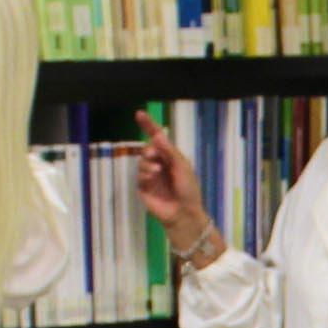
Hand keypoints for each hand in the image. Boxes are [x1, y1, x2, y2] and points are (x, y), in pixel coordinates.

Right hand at [132, 110, 207, 249]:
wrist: (184, 213)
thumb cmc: (188, 190)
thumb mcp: (182, 167)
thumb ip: (169, 151)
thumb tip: (157, 135)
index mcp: (171, 158)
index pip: (158, 140)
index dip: (149, 126)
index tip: (139, 114)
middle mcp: (160, 164)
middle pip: (147, 149)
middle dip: (149, 150)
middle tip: (153, 154)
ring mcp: (151, 176)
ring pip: (142, 161)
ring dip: (147, 163)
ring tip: (157, 171)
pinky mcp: (144, 187)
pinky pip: (139, 175)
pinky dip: (145, 174)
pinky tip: (153, 178)